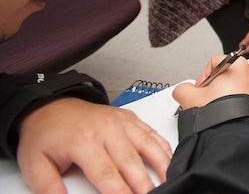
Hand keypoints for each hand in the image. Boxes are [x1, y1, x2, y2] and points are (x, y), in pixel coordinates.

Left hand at [16, 97, 171, 193]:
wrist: (50, 106)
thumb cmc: (45, 134)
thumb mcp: (35, 164)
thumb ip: (48, 187)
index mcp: (83, 141)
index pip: (106, 173)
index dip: (120, 191)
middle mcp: (106, 129)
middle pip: (131, 162)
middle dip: (143, 183)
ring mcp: (120, 121)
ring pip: (147, 144)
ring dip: (161, 164)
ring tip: (169, 179)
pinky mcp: (128, 117)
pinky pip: (151, 132)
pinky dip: (163, 146)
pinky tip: (169, 158)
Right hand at [174, 55, 248, 108]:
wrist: (234, 131)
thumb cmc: (220, 112)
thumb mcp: (189, 96)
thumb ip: (182, 88)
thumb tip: (182, 89)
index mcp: (237, 63)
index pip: (213, 63)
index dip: (202, 77)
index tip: (199, 89)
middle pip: (225, 74)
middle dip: (214, 86)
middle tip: (207, 98)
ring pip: (235, 84)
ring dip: (224, 93)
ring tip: (217, 105)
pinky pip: (243, 94)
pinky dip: (235, 100)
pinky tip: (227, 109)